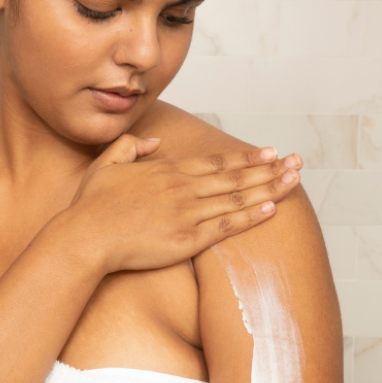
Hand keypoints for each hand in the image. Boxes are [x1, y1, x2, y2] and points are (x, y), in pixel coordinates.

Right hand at [64, 133, 301, 275]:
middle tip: (297, 162)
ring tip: (294, 181)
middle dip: (269, 169)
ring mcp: (186, 214)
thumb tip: (156, 141)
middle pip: (235, 177)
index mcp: (167, 171)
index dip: (246, 158)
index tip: (270, 153)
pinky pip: (225, 226)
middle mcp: (182, 188)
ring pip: (237, 198)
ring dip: (269, 188)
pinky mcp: (186, 240)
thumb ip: (132, 147)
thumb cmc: (90, 206)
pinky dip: (250, 216)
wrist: (84, 238)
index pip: (216, 162)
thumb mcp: (106, 164)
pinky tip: (270, 208)